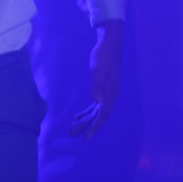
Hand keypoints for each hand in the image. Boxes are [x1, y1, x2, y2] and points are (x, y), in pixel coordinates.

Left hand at [71, 20, 122, 137]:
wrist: (110, 45)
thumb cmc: (103, 56)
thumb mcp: (98, 69)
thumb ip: (97, 85)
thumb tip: (97, 100)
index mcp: (111, 94)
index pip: (103, 116)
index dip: (95, 127)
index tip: (86, 137)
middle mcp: (111, 96)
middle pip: (98, 117)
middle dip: (86, 126)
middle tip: (72, 134)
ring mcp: (108, 94)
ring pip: (96, 112)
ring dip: (85, 121)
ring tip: (73, 128)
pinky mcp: (104, 90)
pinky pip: (96, 106)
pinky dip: (87, 112)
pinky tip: (78, 116)